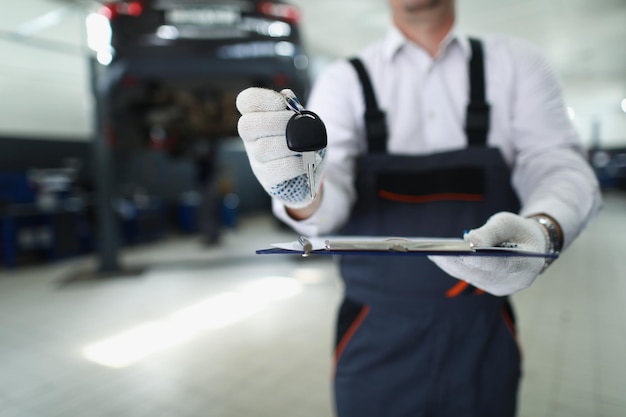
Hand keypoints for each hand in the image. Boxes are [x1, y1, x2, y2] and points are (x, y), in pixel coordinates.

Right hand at [236, 87, 326, 208]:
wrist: (308, 169)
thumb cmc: (300, 139)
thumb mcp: (299, 119)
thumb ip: (293, 106)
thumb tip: (287, 96)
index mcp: (257, 116)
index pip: (246, 101)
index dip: (261, 99)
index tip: (282, 103)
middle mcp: (251, 138)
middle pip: (247, 125)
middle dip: (277, 122)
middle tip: (296, 124)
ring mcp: (256, 158)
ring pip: (263, 149)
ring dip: (289, 146)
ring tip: (305, 146)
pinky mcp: (266, 177)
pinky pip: (275, 170)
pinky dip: (295, 164)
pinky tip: (307, 160)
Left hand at [428, 212, 549, 295]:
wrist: (531, 245)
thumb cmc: (519, 230)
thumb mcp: (508, 223)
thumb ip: (490, 232)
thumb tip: (469, 240)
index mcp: (526, 264)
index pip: (496, 264)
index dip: (473, 258)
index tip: (452, 250)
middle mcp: (513, 282)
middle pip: (478, 272)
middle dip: (454, 261)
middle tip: (431, 250)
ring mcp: (501, 288)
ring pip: (469, 276)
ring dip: (449, 264)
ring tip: (429, 252)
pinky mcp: (489, 287)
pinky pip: (468, 276)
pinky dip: (453, 266)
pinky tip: (437, 256)